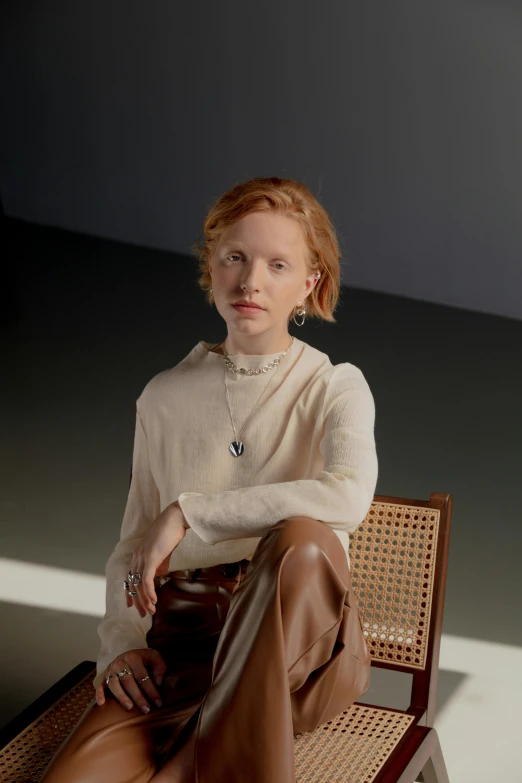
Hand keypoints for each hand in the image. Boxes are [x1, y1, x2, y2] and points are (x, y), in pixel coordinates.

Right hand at [96, 648, 166, 711]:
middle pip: (129, 682)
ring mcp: (111, 670)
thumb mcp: (154, 657)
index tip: (158, 702)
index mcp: (134, 657)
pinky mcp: (104, 677)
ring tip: (130, 707)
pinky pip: (100, 685)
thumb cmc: (144, 660)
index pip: (143, 676)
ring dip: (121, 697)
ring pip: (114, 684)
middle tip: (146, 709)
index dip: (151, 690)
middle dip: (138, 697)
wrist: (128, 655)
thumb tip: (158, 682)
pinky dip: (99, 694)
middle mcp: (120, 662)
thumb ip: (160, 667)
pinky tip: (102, 703)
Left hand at [127, 501, 188, 616]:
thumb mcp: (164, 549)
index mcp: (139, 554)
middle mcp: (137, 556)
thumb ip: (160, 561)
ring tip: (151, 611)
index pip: (130, 577)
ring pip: (139, 585)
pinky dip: (149, 592)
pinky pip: (147, 580)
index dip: (130, 592)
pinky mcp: (150, 558)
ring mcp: (142, 557)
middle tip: (142, 614)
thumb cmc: (172, 531)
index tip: (132, 605)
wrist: (177, 517)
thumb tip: (161, 572)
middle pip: (132, 584)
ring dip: (144, 600)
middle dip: (136, 601)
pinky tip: (154, 601)